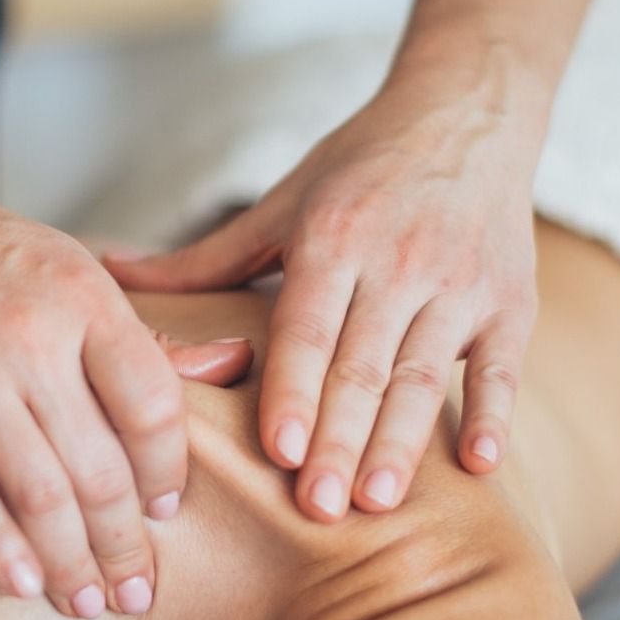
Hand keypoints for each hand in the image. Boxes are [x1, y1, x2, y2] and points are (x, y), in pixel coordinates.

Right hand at [0, 176, 217, 618]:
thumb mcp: (71, 267)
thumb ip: (139, 334)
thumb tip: (232, 364)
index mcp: (82, 296)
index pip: (151, 403)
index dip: (168, 471)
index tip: (166, 512)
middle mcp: (28, 336)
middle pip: (98, 466)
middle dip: (123, 544)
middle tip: (138, 593)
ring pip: (37, 494)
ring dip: (69, 563)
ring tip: (90, 602)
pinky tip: (25, 583)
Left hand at [107, 80, 538, 520]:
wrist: (469, 111)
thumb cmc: (358, 168)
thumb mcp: (280, 204)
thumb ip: (201, 257)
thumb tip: (107, 269)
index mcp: (333, 238)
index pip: (307, 329)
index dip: (293, 390)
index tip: (279, 452)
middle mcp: (398, 261)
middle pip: (363, 366)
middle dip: (339, 441)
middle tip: (317, 508)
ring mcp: (460, 282)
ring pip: (426, 376)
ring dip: (403, 442)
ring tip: (378, 501)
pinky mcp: (512, 300)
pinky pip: (505, 364)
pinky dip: (495, 413)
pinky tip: (480, 465)